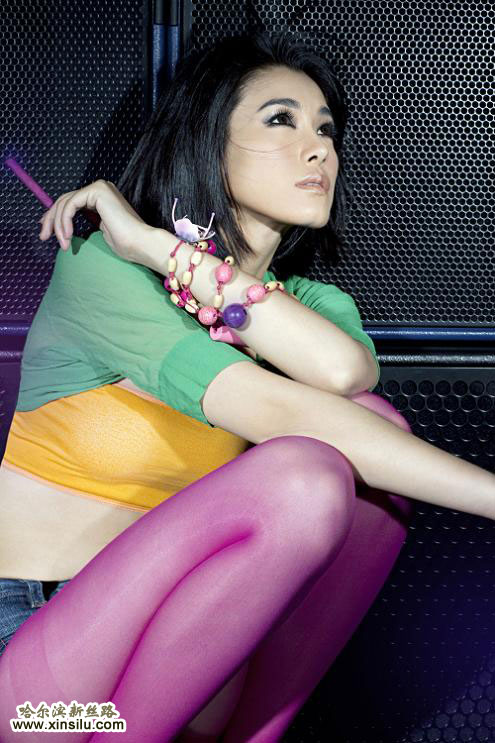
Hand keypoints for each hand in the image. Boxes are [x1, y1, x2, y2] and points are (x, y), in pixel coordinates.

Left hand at [38, 180, 154, 262]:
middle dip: (51, 219)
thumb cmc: (126, 244)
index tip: (46, 232)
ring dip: (59, 225)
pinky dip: (65, 221)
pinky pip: (71, 204)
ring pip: (65, 203)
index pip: (70, 203)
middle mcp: (99, 189)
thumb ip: (83, 222)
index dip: (54, 216)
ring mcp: (99, 188)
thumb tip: (62, 224)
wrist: (141, 244)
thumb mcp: (98, 231)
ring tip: (63, 244)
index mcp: (100, 197)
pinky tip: (68, 236)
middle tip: (44, 237)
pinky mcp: (97, 191)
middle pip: (64, 200)